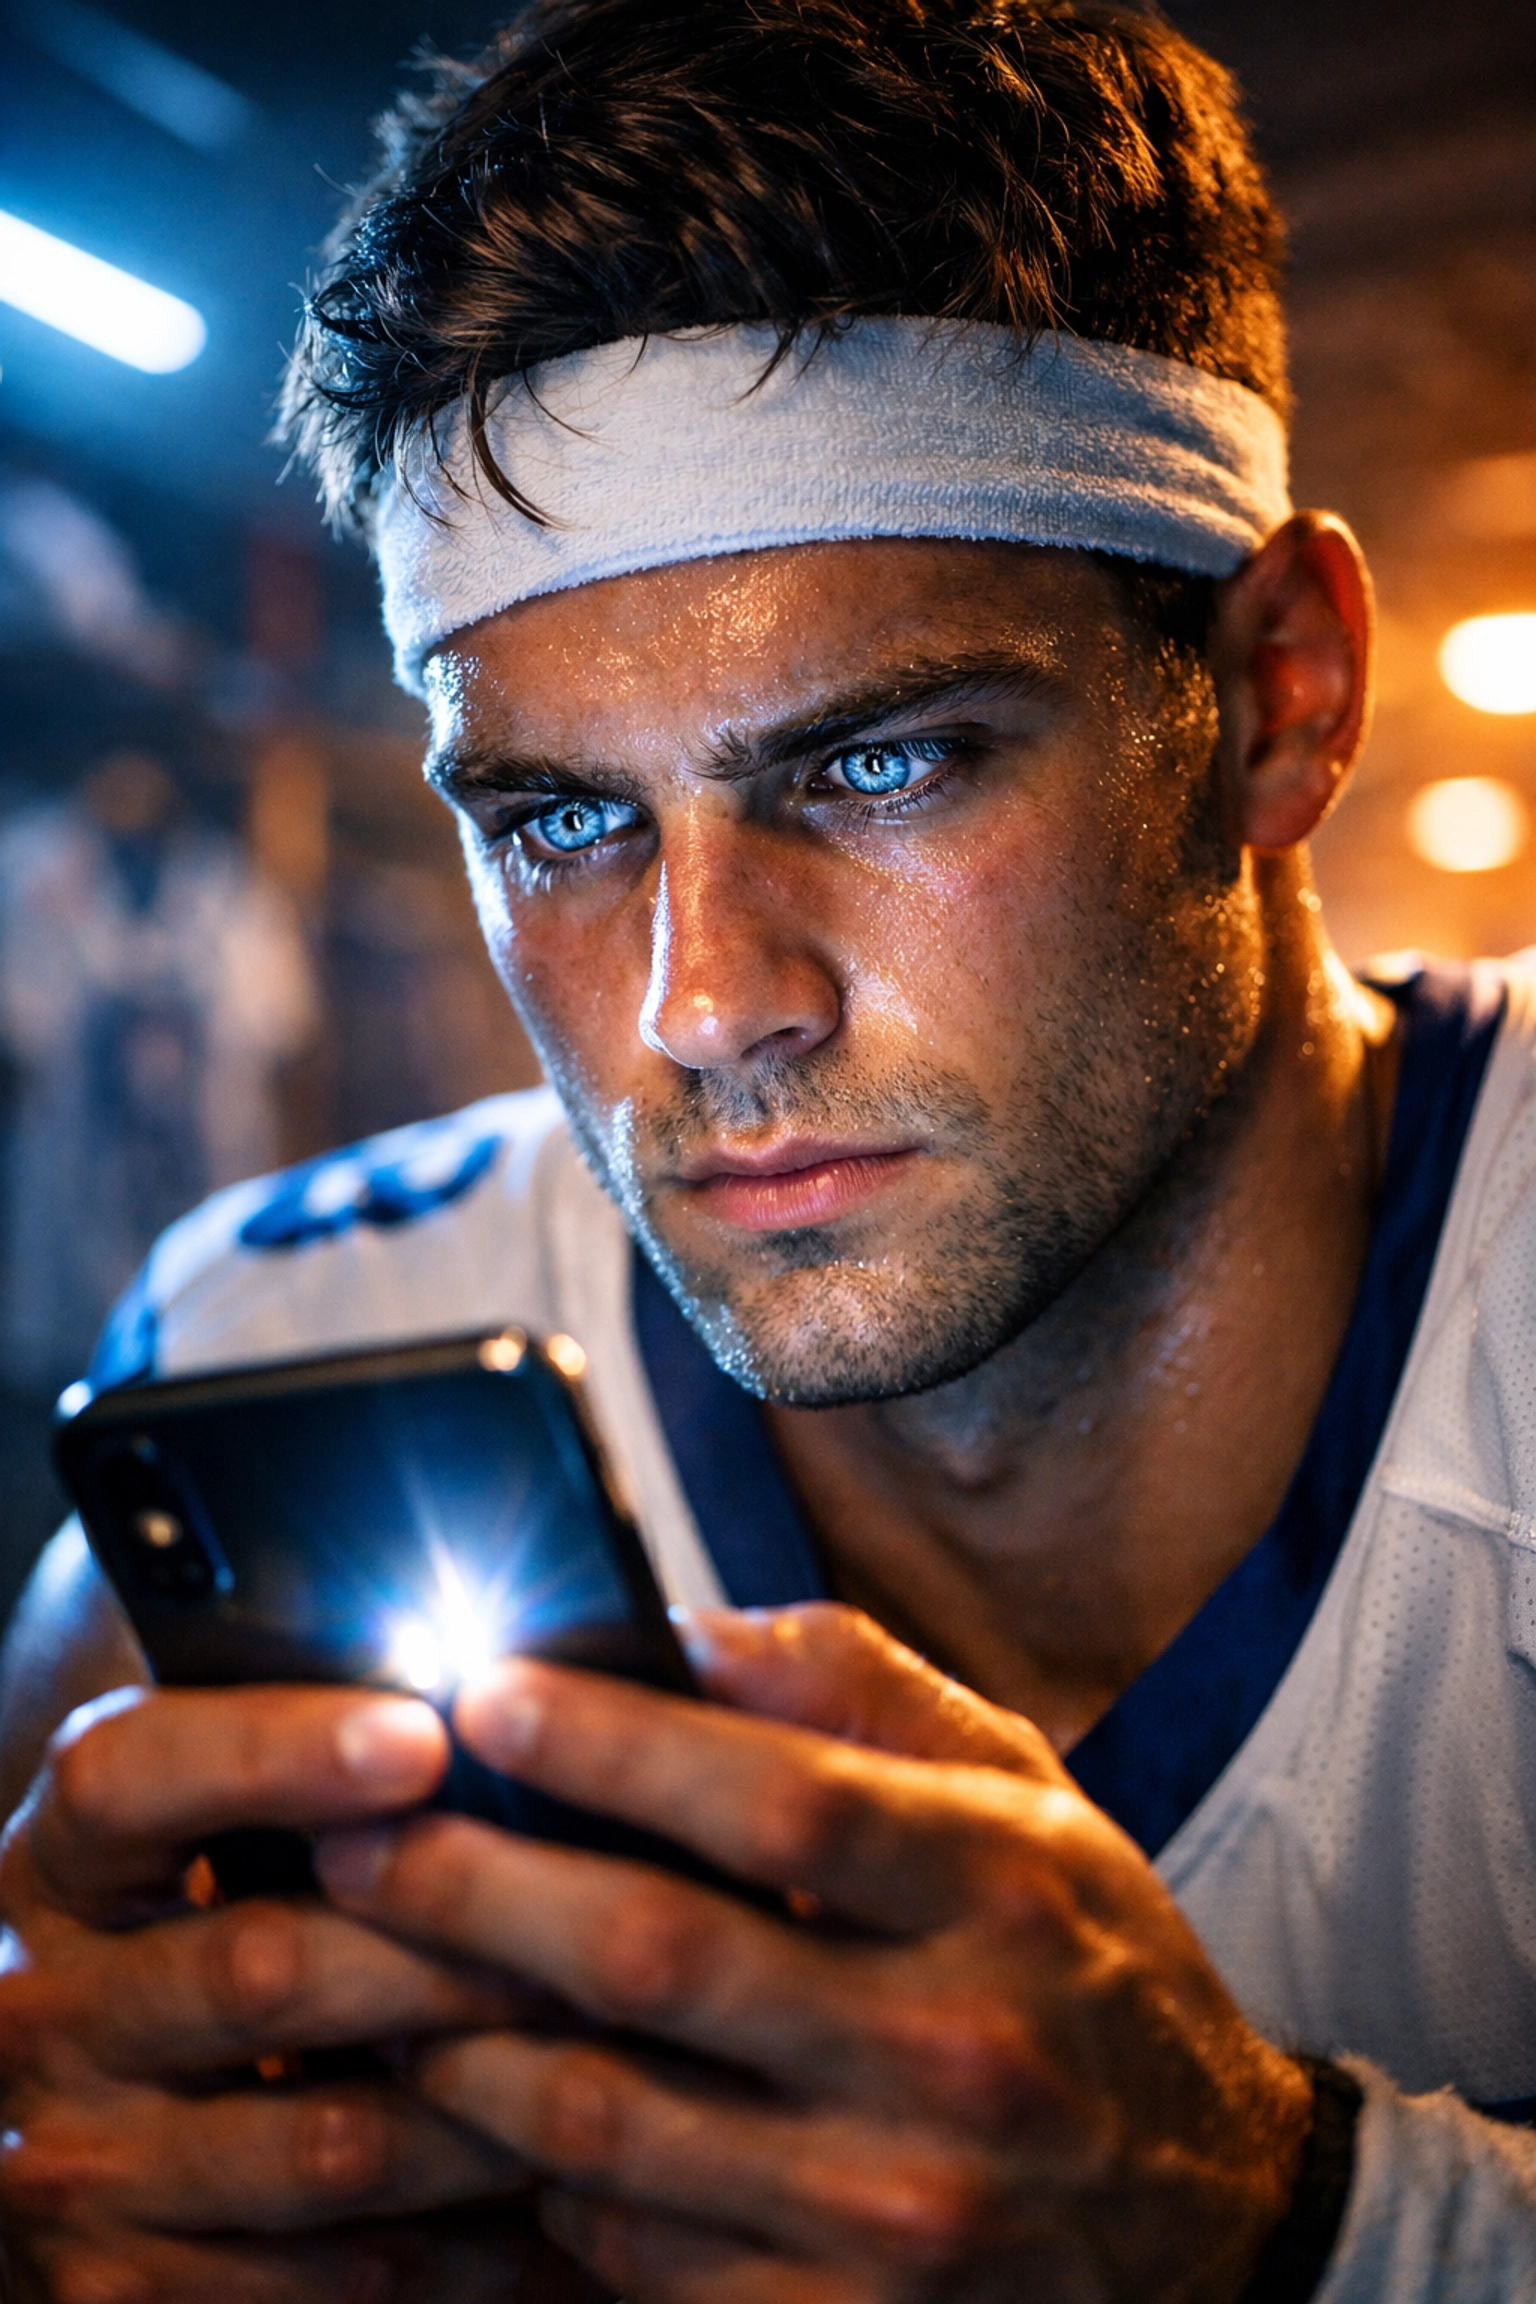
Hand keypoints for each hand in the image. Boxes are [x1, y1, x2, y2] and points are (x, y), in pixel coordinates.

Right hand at [0, 1682, 576, 2301]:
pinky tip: (552, 2184)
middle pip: (262, 1965)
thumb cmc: (195, 1922)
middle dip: (449, 1940)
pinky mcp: (128, 2291)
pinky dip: (462, 2235)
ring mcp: (82, 2162)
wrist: (85, 2118)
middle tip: (599, 1913)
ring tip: (612, 2045)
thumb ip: (301, 1769)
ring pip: (326, 2140)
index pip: (135, 1776)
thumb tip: (489, 1699)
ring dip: (489, 2098)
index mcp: (61, 1858)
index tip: (425, 1734)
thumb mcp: (195, 1832)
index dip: (280, 1751)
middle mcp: (43, 2007)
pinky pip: (334, 2275)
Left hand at [316, 1604, 1312, 2303]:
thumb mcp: (1024, 1794)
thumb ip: (864, 1687)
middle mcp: (955, 2053)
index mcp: (999, 1887)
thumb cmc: (1083, 1961)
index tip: (478, 1692)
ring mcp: (900, 2214)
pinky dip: (543, 2179)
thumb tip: (685, 1624)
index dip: (610, 1742)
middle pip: (659, 1958)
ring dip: (462, 2040)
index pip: (779, 1796)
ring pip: (611, 2122)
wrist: (1212, 2218)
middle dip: (472, 1887)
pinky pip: (638, 2255)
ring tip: (379, 1972)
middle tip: (352, 1836)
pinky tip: (493, 2111)